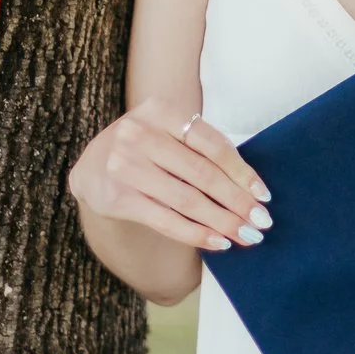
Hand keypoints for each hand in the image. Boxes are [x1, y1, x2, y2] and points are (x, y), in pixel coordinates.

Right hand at [67, 97, 270, 253]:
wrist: (91, 166)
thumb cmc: (145, 148)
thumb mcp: (167, 131)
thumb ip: (201, 148)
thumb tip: (251, 188)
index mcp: (160, 111)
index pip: (211, 144)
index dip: (241, 171)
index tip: (263, 195)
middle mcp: (139, 134)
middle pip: (202, 174)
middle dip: (237, 201)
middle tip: (262, 221)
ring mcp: (125, 166)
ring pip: (187, 200)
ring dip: (223, 221)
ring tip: (247, 235)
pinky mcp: (118, 198)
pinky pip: (166, 220)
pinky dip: (197, 234)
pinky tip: (219, 242)